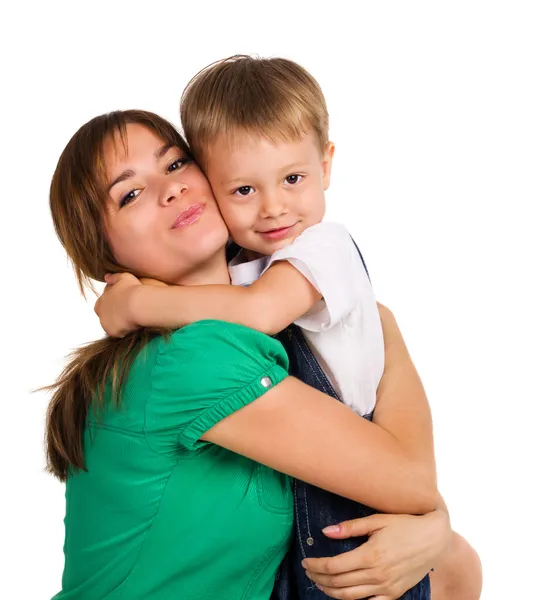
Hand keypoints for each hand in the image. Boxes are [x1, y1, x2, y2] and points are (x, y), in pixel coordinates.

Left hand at [95, 272, 141, 337]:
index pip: (102, 304)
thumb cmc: (132, 289)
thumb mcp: (123, 277)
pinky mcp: (113, 332)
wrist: (138, 304)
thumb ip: (113, 277)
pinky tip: (134, 326)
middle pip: (106, 315)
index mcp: (101, 300)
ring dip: (119, 322)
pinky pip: (119, 333)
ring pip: (112, 324)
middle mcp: (100, 313)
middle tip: (127, 312)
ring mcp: (106, 323)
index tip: (122, 302)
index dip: (112, 303)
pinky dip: (125, 331)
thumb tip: (106, 277)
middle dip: (114, 314)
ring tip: (132, 319)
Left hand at [302, 510, 450, 599]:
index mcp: (370, 554)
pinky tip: (343, 593)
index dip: (316, 565)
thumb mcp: (377, 520)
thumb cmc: (405, 524)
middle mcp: (377, 574)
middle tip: (308, 571)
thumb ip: (350, 527)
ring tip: (320, 583)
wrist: (435, 538)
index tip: (306, 561)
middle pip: (339, 583)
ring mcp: (386, 587)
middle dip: (319, 578)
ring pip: (350, 596)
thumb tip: (326, 532)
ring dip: (331, 591)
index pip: (333, 566)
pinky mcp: (395, 593)